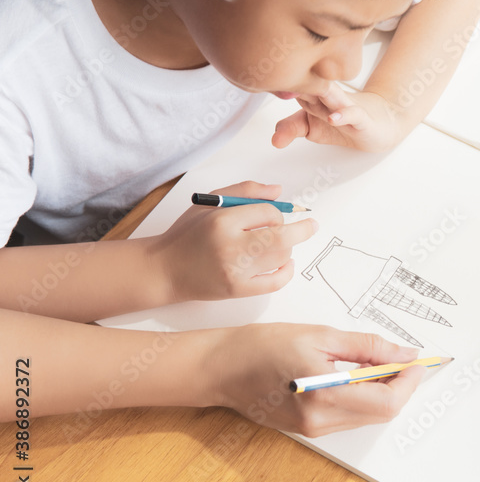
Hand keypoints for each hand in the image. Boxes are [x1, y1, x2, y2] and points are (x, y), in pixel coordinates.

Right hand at [147, 180, 317, 302]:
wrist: (166, 269)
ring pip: (281, 257)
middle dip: (302, 230)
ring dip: (289, 248)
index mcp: (222, 221)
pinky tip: (286, 262)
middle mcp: (231, 246)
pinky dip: (287, 271)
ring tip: (282, 243)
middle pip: (282, 237)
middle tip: (311, 225)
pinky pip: (275, 282)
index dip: (276, 212)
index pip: (267, 212)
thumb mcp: (211, 204)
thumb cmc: (189, 234)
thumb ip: (245, 191)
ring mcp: (236, 271)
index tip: (275, 215)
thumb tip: (279, 191)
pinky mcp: (238, 290)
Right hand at [212, 323, 424, 435]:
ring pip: (367, 417)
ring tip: (378, 363)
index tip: (418, 361)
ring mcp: (314, 430)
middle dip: (400, 386)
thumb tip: (403, 353)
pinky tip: (357, 376)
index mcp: (325, 395)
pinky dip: (362, 399)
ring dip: (382, 393)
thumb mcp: (320, 335)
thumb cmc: (261, 346)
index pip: (388, 401)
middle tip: (403, 359)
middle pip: (382, 413)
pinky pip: (349, 418)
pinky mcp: (308, 430)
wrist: (219, 368)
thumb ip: (367, 346)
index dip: (410, 382)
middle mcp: (321, 421)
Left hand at [271, 83, 400, 152]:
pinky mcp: (362, 119)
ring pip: (330, 95)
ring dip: (317, 91)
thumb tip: (273, 139)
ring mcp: (345, 106)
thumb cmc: (344, 122)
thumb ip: (290, 128)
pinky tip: (333, 118)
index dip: (277, 81)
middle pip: (309, 85)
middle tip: (274, 73)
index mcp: (313, 93)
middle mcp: (328, 96)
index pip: (292, 84)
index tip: (259, 75)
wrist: (379, 124)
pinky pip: (353, 114)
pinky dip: (343, 115)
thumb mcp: (312, 127)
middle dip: (293, 80)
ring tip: (302, 90)